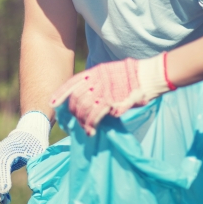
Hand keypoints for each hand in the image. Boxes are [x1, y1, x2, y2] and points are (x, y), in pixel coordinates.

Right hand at [0, 111, 50, 203]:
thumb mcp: (39, 154)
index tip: (4, 191)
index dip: (3, 178)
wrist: (30, 132)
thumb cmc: (36, 144)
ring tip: (2, 202)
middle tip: (1, 199)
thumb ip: (35, 166)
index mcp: (10, 148)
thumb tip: (34, 183)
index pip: (3, 164)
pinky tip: (4, 197)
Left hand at [49, 54, 171, 134]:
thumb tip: (91, 99)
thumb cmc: (134, 77)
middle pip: (76, 98)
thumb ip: (99, 85)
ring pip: (84, 108)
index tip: (52, 103)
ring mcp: (103, 90)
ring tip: (86, 131)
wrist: (151, 75)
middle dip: (74, 113)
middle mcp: (95, 80)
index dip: (60, 94)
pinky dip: (91, 124)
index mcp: (94, 72)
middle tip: (76, 123)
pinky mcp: (111, 100)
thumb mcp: (112, 75)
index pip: (71, 83)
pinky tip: (91, 130)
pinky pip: (96, 114)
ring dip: (82, 121)